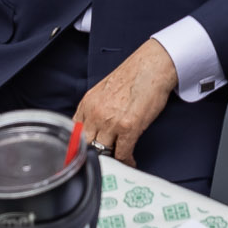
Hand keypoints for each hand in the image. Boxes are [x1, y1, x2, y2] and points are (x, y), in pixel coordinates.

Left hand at [72, 40, 178, 168]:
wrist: (153, 65)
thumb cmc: (134, 75)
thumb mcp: (104, 91)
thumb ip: (95, 110)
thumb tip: (95, 128)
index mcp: (87, 103)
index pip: (74, 134)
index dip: (80, 147)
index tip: (85, 155)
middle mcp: (95, 113)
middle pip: (86, 147)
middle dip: (94, 156)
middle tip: (102, 162)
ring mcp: (111, 122)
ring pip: (103, 153)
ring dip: (111, 160)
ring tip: (117, 162)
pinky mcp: (129, 128)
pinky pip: (122, 154)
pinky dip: (126, 161)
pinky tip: (130, 161)